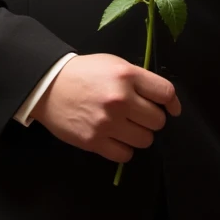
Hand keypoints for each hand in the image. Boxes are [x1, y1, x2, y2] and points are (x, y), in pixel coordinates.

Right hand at [30, 53, 180, 162]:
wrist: (48, 86)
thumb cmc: (84, 73)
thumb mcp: (114, 64)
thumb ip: (138, 79)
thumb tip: (164, 99)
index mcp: (126, 76)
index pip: (166, 93)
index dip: (172, 102)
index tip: (171, 108)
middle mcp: (120, 99)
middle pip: (158, 120)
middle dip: (152, 118)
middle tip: (138, 115)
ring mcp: (107, 123)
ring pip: (145, 140)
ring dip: (139, 134)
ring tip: (126, 127)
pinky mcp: (95, 141)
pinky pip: (126, 155)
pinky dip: (124, 148)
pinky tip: (115, 138)